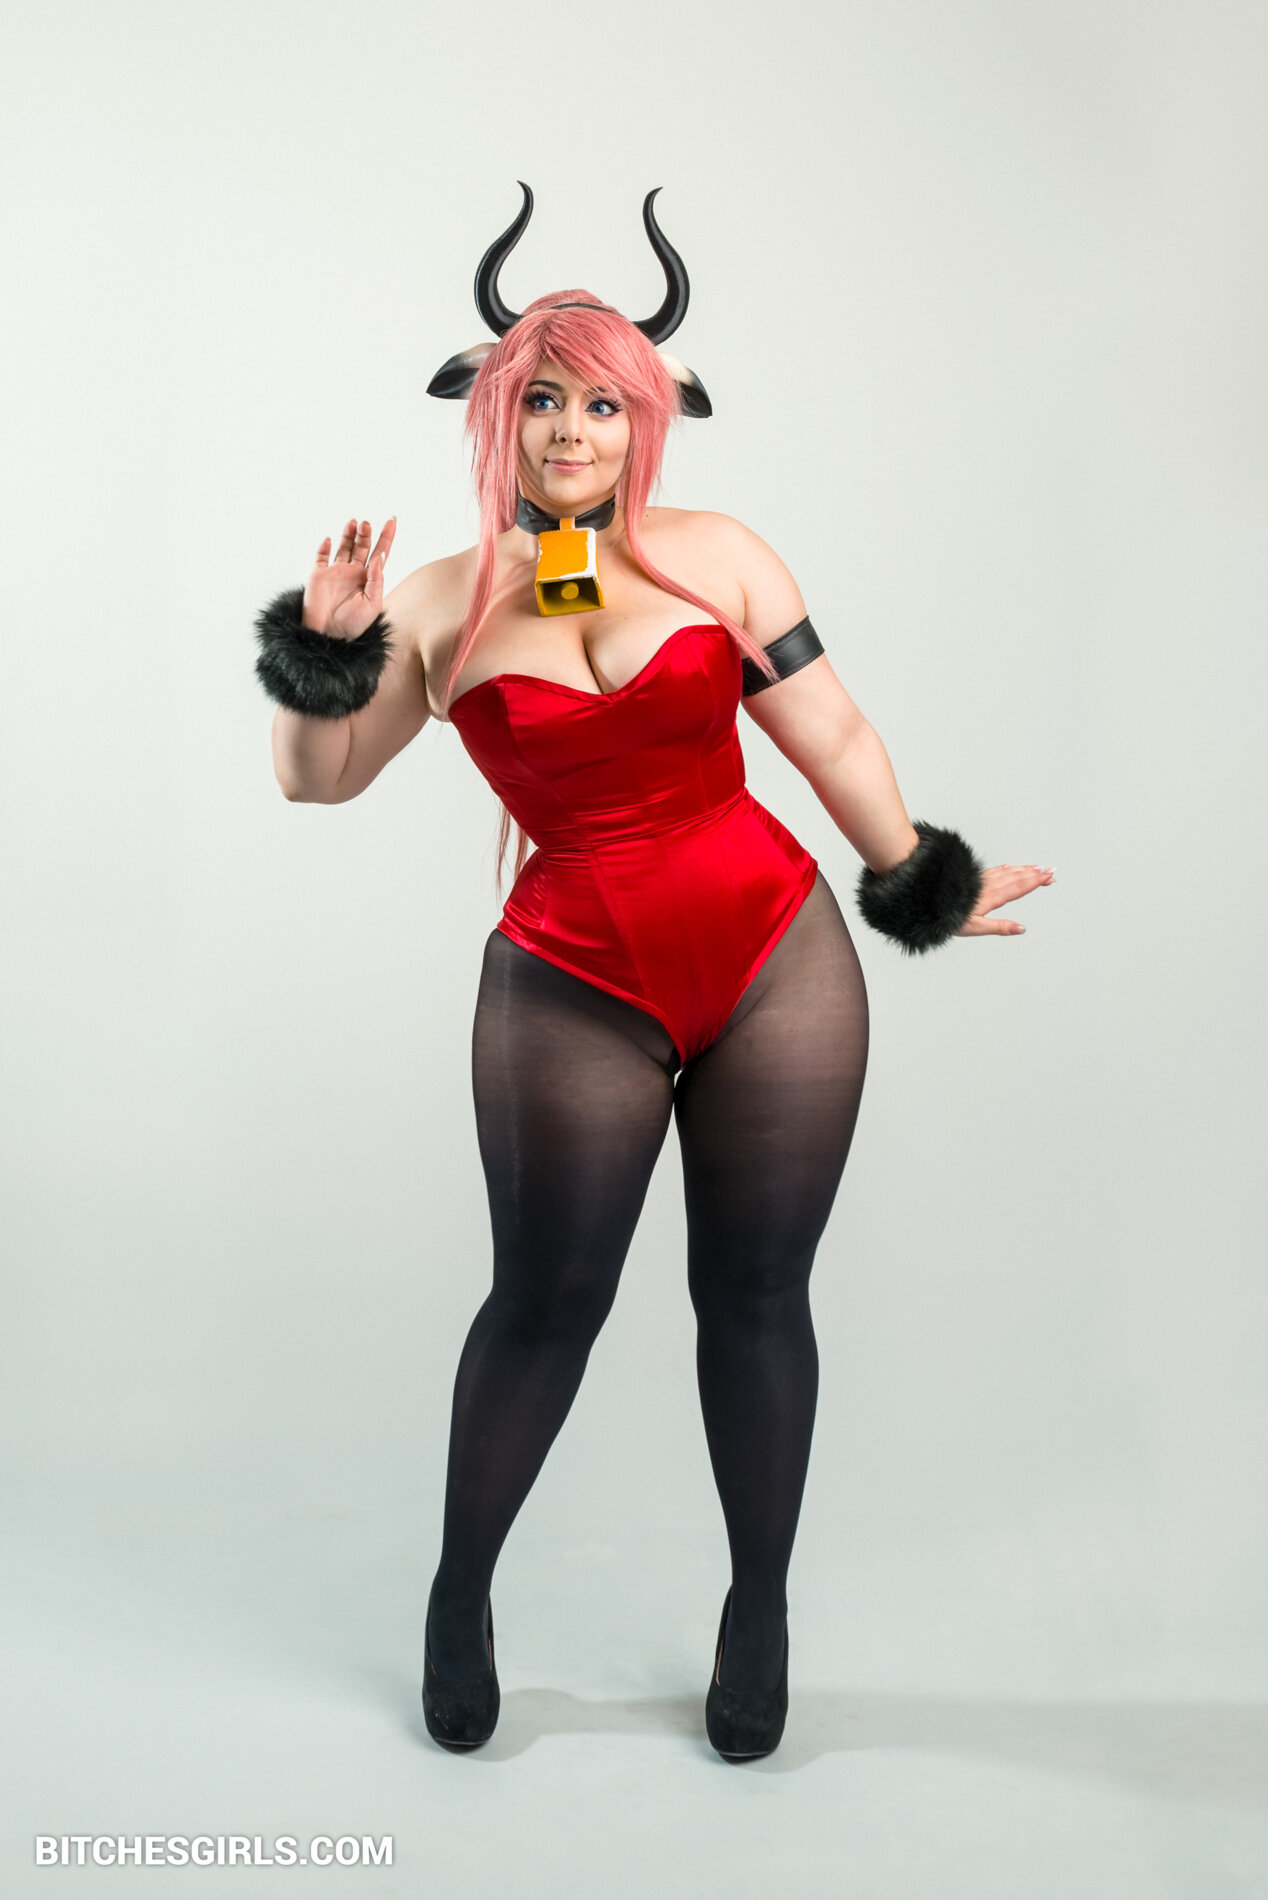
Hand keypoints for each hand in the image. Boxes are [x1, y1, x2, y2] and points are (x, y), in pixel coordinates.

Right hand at [302, 516, 396, 638]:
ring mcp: (335, 572)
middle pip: (362, 546)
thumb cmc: (353, 625)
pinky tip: (329, 540)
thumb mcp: (372, 604)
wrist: (328, 636)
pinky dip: (324, 547)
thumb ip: (376, 580)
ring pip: (343, 546)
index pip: (380, 553)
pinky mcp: (318, 575)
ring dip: (348, 534)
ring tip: (354, 523)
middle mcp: (353, 573)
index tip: (392, 520)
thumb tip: (378, 557)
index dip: (386, 537)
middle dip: (365, 533)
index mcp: (368, 579)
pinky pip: (321, 556)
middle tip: (367, 524)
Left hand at [956, 863, 1055, 938]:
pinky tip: (1009, 866)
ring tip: (1037, 868)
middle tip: (1052, 871)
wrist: (928, 901)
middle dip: (1035, 874)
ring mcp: (981, 881)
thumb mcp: (975, 927)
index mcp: (991, 897)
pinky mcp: (973, 879)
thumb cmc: (949, 918)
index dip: (1035, 882)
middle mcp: (988, 886)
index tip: (1049, 877)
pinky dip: (1004, 868)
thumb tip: (1021, 929)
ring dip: (1023, 870)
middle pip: (1017, 878)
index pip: (1019, 888)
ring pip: (1007, 873)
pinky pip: (993, 871)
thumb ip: (999, 927)